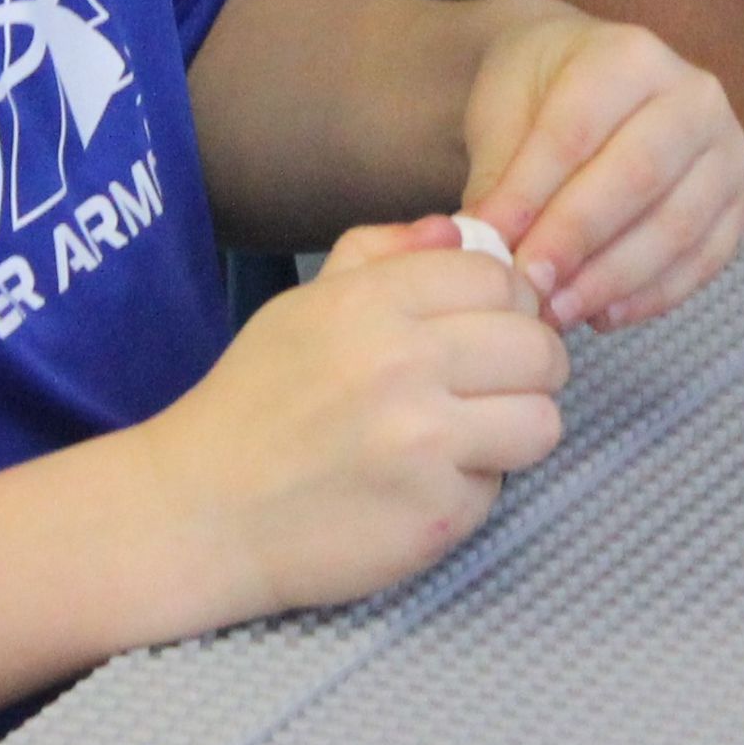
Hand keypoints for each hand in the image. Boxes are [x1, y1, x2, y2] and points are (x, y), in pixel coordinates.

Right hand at [133, 221, 567, 623]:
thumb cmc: (253, 405)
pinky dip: (470, 489)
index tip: (487, 330)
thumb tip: (460, 230)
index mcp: (371, 302)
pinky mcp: (437, 514)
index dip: (505, 305)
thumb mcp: (302, 307)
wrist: (200, 512)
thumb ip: (380, 253)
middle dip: (527, 368)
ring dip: (514, 431)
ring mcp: (425, 442)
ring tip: (466, 438)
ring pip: (543, 420)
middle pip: (539, 346)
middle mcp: (405, 362)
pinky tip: (420, 487)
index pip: (499, 278)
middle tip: (489, 388)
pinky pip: (500, 488)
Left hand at [459, 8, 743, 331]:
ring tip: (556, 311)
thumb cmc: (540, 98)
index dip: (532, 194)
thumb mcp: (503, 116)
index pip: (577, 131)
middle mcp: (695, 96)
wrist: (587, 85)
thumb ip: (499, 180)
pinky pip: (702, 260)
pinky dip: (651, 297)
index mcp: (629, 55)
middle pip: (637, 176)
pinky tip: (601, 316)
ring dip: (612, 280)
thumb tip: (483, 248)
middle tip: (527, 286)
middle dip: (576, 240)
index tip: (489, 244)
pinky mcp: (737, 205)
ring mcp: (727, 152)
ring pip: (676, 226)